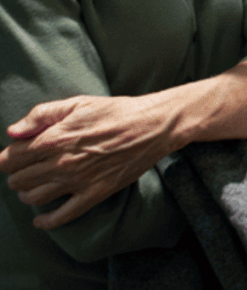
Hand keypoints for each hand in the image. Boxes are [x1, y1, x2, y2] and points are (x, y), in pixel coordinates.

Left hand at [0, 94, 178, 228]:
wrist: (153, 125)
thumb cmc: (117, 111)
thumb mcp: (79, 103)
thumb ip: (42, 114)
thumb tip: (13, 132)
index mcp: (55, 138)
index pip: (10, 158)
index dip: (6, 158)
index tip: (12, 156)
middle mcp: (61, 163)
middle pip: (18, 180)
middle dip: (16, 175)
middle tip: (25, 168)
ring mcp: (77, 181)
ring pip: (34, 198)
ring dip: (27, 194)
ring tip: (33, 186)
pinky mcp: (94, 194)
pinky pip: (61, 217)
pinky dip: (45, 222)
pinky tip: (40, 219)